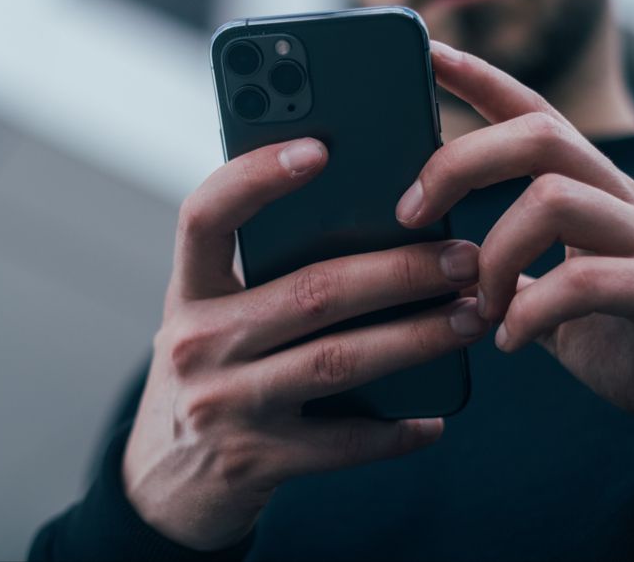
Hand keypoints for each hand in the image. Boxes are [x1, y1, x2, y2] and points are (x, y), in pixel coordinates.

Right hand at [123, 137, 487, 550]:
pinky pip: (342, 443)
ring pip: (338, 359)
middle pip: (310, 290)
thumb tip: (375, 230)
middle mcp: (198, 343)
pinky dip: (394, 431)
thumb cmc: (208, 376)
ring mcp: (224, 405)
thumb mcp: (213, 319)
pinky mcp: (255, 461)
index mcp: (188, 292)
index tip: (319, 148)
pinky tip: (432, 418)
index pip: (206, 216)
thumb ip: (262, 278)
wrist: (163, 486)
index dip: (256, 177)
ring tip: (470, 317)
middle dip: (398, 270)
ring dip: (415, 338)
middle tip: (462, 258)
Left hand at [396, 40, 633, 474]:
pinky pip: (588, 281)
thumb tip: (454, 271)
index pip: (538, 116)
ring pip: (556, 197)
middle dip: (460, 162)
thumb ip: (520, 281)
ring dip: (494, 254)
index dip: (482, 81)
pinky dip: (532, 311)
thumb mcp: (566, 308)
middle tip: (408, 213)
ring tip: (478, 307)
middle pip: (540, 135)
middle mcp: (629, 204)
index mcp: (600, 198)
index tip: (428, 53)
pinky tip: (511, 341)